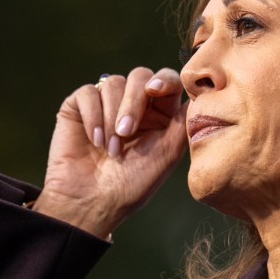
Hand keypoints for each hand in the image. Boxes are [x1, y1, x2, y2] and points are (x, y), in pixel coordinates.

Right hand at [34, 67, 187, 237]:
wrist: (92, 202)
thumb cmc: (132, 184)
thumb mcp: (167, 153)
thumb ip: (183, 121)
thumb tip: (200, 94)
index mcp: (160, 114)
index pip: (167, 80)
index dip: (163, 79)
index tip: (155, 91)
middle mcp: (134, 105)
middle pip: (140, 76)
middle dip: (133, 102)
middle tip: (126, 132)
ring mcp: (105, 104)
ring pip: (112, 82)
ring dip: (111, 116)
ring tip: (110, 150)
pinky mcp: (79, 107)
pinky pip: (87, 93)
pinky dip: (92, 116)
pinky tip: (95, 140)